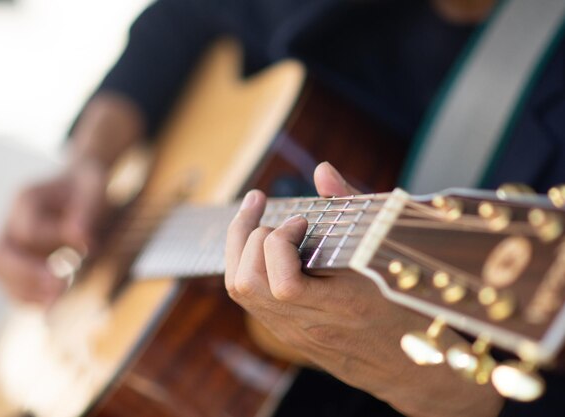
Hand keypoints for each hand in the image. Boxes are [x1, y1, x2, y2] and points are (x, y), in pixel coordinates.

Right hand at [0, 159, 109, 305]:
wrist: (80, 185)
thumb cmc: (88, 187)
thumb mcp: (94, 189)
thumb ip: (86, 211)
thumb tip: (79, 239)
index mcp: (27, 199)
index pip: (29, 230)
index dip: (54, 243)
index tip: (87, 249)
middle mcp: (12, 221)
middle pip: (0, 256)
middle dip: (27, 277)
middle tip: (59, 289)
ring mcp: (11, 242)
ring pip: (0, 274)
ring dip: (24, 293)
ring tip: (55, 304)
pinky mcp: (18, 260)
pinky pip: (11, 284)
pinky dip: (28, 297)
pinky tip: (52, 305)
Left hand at [226, 162, 503, 416]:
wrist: (403, 364)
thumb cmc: (403, 305)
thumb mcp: (387, 254)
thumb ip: (354, 209)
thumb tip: (322, 170)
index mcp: (341, 308)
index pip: (284, 285)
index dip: (281, 243)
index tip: (302, 221)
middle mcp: (307, 323)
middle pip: (247, 284)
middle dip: (250, 236)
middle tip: (276, 217)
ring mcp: (290, 330)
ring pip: (240, 289)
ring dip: (240, 246)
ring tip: (257, 219)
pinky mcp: (283, 330)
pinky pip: (248, 296)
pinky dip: (245, 262)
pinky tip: (259, 242)